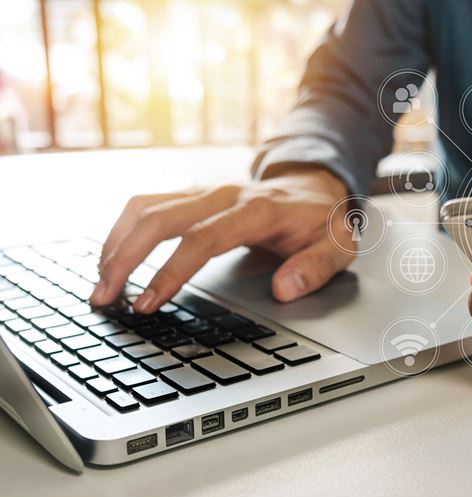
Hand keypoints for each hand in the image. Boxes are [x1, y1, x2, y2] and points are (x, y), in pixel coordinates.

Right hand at [90, 170, 353, 312]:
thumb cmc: (322, 221)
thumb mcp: (339, 246)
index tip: (147, 301)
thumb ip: (316, 267)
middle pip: (161, 218)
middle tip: (105, 297)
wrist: (316, 187)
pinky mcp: (193, 193)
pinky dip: (124, 228)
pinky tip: (113, 255)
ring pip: (146, 206)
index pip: (203, 239)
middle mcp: (224, 194)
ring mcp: (206, 190)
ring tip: (100, 282)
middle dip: (126, 258)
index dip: (171, 270)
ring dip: (116, 242)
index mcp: (258, 210)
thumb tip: (285, 290)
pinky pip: (148, 203)